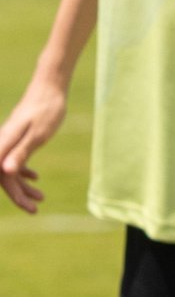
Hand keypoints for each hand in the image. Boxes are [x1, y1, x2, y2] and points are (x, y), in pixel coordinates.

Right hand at [0, 76, 67, 213]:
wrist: (49, 88)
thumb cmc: (45, 110)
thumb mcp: (38, 134)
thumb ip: (21, 152)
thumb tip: (6, 172)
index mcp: (2, 145)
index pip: (3, 177)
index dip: (14, 195)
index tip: (30, 208)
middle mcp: (1, 145)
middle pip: (4, 176)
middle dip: (18, 194)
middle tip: (35, 209)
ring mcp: (8, 141)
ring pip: (10, 169)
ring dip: (22, 185)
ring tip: (41, 198)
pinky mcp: (16, 138)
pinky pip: (14, 160)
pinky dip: (23, 171)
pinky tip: (35, 179)